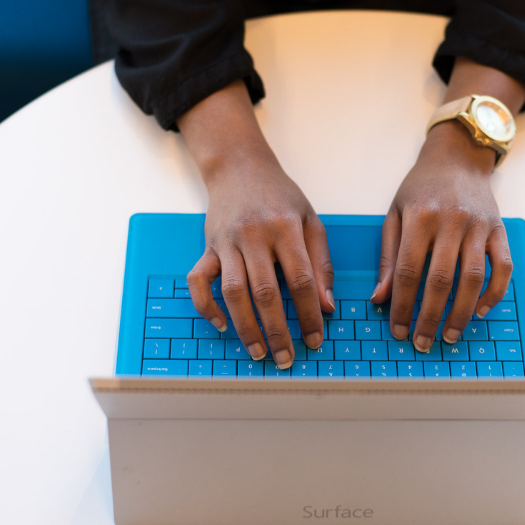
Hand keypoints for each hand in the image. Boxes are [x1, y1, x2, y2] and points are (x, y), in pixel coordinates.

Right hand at [178, 81, 333, 369]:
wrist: (239, 166)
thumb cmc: (279, 195)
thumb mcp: (310, 220)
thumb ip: (321, 262)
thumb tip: (326, 306)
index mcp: (286, 228)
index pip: (301, 280)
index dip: (309, 313)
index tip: (315, 339)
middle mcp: (254, 236)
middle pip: (266, 292)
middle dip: (277, 330)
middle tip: (286, 358)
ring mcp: (227, 242)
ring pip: (233, 292)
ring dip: (245, 326)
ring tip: (258, 352)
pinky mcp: (207, 246)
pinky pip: (198, 281)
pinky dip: (206, 306)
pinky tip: (221, 325)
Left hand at [371, 121, 512, 350]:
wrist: (458, 157)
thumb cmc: (421, 187)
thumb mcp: (395, 213)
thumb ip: (387, 256)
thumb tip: (379, 298)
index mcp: (420, 217)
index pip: (408, 271)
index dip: (402, 305)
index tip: (398, 330)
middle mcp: (451, 222)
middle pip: (440, 280)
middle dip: (429, 317)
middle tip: (422, 342)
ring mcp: (479, 226)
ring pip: (473, 278)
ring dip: (462, 312)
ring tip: (449, 335)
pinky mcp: (499, 230)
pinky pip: (502, 267)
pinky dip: (494, 293)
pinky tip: (481, 310)